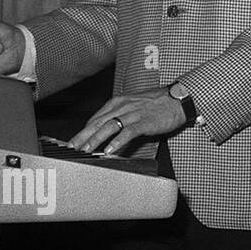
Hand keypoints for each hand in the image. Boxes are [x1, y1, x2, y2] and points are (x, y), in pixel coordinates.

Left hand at [71, 89, 190, 154]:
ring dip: (95, 140)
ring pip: (109, 127)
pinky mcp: (145, 121)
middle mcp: (123, 106)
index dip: (82, 131)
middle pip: (97, 123)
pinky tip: (110, 150)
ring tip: (86, 151)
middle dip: (82, 137)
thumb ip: (120, 116)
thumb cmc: (158, 104)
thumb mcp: (134, 106)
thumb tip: (106, 132)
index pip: (95, 118)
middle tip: (70, 149)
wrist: (180, 98)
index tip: (73, 143)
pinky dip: (117, 141)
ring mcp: (134, 113)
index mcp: (118, 102)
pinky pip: (128, 132)